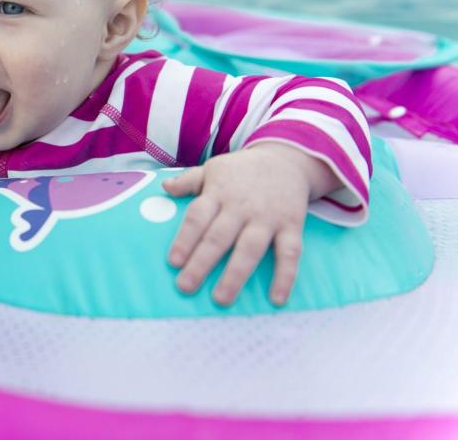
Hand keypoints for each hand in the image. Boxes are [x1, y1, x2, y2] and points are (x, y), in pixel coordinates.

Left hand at [162, 143, 340, 306]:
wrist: (287, 159)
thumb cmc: (242, 171)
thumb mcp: (213, 168)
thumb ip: (189, 181)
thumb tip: (165, 188)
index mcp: (218, 192)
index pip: (198, 217)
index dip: (185, 239)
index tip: (173, 262)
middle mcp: (241, 206)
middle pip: (219, 237)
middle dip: (201, 263)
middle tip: (185, 286)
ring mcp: (267, 217)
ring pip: (250, 249)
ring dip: (235, 275)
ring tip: (220, 299)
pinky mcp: (292, 226)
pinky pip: (289, 253)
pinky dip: (285, 277)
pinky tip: (277, 299)